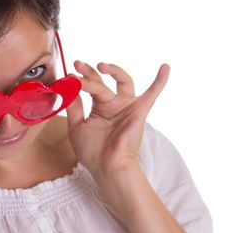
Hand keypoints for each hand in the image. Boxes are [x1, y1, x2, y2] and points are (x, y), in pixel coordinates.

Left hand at [66, 61, 169, 177]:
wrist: (107, 168)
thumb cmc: (93, 152)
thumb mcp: (77, 126)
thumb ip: (74, 107)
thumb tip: (68, 87)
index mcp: (99, 107)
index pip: (90, 86)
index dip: (80, 78)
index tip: (69, 74)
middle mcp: (114, 104)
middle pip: (102, 82)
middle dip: (89, 72)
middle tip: (77, 64)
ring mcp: (127, 106)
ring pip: (122, 81)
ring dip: (114, 70)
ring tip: (101, 65)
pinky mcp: (139, 111)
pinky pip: (152, 94)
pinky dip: (160, 81)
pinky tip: (165, 67)